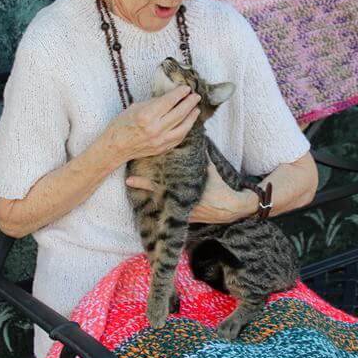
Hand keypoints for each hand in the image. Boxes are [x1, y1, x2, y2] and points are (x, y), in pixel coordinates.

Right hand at [103, 85, 200, 161]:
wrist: (114, 147)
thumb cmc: (121, 126)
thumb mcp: (134, 108)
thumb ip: (153, 103)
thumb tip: (169, 98)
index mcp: (146, 116)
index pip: (169, 101)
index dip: (179, 93)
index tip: (186, 88)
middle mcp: (155, 129)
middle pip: (179, 113)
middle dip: (189, 103)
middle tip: (195, 96)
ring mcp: (160, 141)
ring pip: (183, 127)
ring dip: (191, 117)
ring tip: (196, 109)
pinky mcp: (162, 148)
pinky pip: (179, 138)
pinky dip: (185, 129)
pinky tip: (188, 122)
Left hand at [125, 161, 256, 224]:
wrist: (230, 208)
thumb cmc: (219, 188)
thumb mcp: (210, 170)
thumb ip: (201, 157)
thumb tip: (198, 140)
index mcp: (181, 189)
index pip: (159, 186)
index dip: (144, 183)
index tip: (130, 179)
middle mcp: (178, 201)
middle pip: (156, 195)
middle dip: (143, 187)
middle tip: (127, 181)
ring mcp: (182, 211)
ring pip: (163, 204)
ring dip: (151, 196)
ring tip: (137, 188)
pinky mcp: (187, 217)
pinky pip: (173, 211)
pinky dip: (165, 207)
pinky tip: (156, 205)